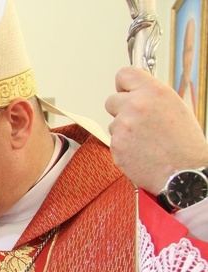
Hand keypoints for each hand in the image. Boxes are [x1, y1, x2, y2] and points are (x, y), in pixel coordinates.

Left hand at [105, 66, 207, 194]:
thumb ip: (152, 98)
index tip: (126, 92)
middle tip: (137, 122)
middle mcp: (136, 105)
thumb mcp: (175, 107)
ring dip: (124, 131)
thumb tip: (135, 94)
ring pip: (113, 123)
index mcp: (154, 91)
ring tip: (145, 141)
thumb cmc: (184, 143)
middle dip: (121, 110)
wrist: (183, 172)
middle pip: (111, 100)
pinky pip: (113, 141)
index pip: (124, 75)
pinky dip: (123, 146)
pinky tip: (140, 152)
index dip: (124, 85)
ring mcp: (123, 126)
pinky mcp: (116, 145)